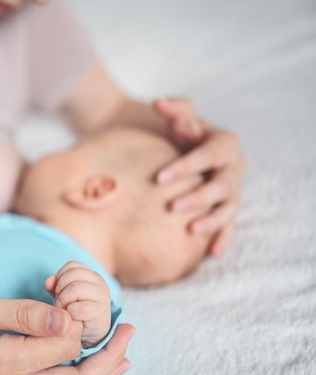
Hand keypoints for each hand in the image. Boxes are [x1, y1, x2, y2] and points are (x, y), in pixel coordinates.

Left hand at [45, 261, 111, 348]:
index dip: (60, 278)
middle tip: (61, 304)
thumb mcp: (64, 295)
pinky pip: (78, 308)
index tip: (59, 293)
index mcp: (92, 275)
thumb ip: (55, 285)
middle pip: (71, 276)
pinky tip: (72, 320)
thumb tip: (49, 282)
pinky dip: (70, 314)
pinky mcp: (100, 314)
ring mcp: (102, 298)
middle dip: (60, 290)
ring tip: (65, 312)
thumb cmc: (75, 313)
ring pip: (74, 289)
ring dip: (63, 302)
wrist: (89, 337)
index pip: (71, 266)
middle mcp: (100, 283)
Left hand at [153, 98, 246, 256]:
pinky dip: (222, 238)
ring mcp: (232, 190)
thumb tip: (158, 103)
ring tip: (191, 231)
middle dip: (198, 196)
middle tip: (172, 207)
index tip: (159, 177)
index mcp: (224, 144)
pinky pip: (229, 226)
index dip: (186, 166)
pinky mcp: (227, 209)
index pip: (208, 155)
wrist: (181, 150)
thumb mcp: (179, 119)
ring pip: (228, 208)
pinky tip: (210, 254)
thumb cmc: (180, 133)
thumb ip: (173, 110)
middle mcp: (234, 168)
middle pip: (221, 184)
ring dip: (212, 220)